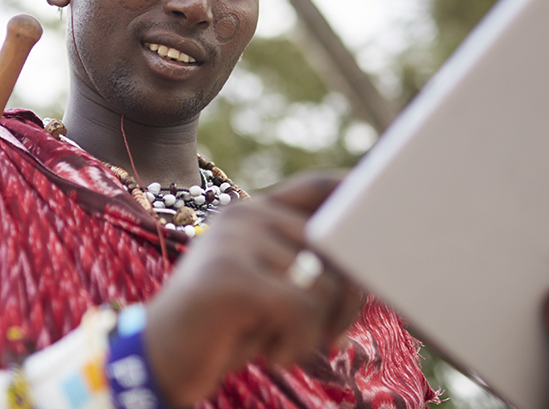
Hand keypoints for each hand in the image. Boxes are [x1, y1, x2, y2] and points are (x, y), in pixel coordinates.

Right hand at [145, 172, 362, 406]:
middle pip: (335, 246)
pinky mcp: (230, 277)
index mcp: (252, 213)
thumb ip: (301, 265)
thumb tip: (366, 263)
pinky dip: (294, 343)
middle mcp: (243, 217)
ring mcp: (234, 242)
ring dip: (314, 331)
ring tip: (278, 344)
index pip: (318, 188)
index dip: (358, 193)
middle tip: (333, 335)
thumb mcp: (265, 289)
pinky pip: (301, 308)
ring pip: (323, 284)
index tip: (391, 204)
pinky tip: (266, 353)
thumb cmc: (223, 329)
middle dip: (348, 299)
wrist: (157, 360)